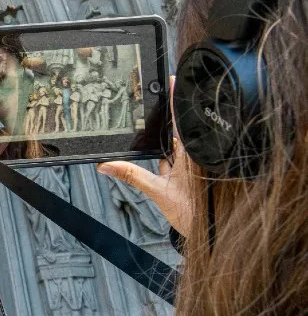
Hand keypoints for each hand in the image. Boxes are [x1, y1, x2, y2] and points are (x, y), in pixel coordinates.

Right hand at [96, 75, 191, 233]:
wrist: (208, 234)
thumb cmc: (193, 215)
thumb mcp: (158, 192)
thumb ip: (132, 175)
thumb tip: (107, 164)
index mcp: (190, 154)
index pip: (182, 119)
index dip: (176, 99)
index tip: (170, 81)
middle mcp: (194, 155)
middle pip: (176, 129)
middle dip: (164, 124)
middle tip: (153, 112)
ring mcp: (191, 164)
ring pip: (174, 146)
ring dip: (164, 146)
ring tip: (159, 154)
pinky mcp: (188, 174)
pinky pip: (173, 160)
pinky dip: (165, 159)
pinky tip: (162, 168)